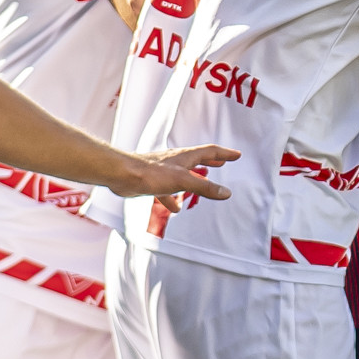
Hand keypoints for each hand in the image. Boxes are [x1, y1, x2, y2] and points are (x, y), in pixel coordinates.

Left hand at [117, 145, 238, 214]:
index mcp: (185, 157)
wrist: (122, 175)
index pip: (209, 152)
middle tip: (222, 161)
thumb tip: (226, 193)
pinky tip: (175, 207)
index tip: (236, 155)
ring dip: (194, 178)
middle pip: (197, 159)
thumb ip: (205, 187)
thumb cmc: (151, 174)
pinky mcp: (153, 182)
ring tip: (202, 183)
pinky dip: (174, 197)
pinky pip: (167, 190)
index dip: (224, 154)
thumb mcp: (184, 181)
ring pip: (183, 174)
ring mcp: (163, 171)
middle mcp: (175, 161)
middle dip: (210, 161)